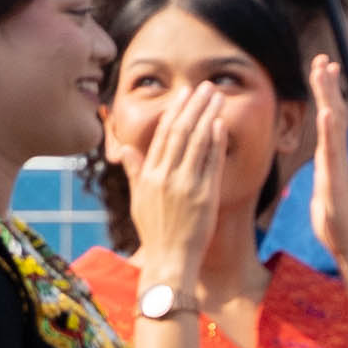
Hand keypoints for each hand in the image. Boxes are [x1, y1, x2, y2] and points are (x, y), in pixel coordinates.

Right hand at [115, 81, 240, 269]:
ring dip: (208, 115)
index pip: (163, 135)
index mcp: (149, 176)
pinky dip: (216, 142)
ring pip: (197, 141)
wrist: (169, 261)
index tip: (185, 94)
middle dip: (194, 105)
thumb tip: (126, 149)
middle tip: (205, 86)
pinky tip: (221, 124)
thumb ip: (135, 172)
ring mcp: (185, 185)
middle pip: (181, 132)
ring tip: (217, 97)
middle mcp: (166, 177)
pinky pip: (211, 163)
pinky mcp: (204, 196)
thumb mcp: (138, 201)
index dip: (175, 111)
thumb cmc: (155, 233)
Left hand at [305, 49, 347, 270]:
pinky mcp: (338, 179)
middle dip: (327, 85)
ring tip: (325, 72)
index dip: (324, 93)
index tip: (320, 68)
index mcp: (329, 157)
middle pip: (333, 113)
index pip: (327, 118)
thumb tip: (321, 166)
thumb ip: (322, 174)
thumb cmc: (335, 224)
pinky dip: (330, 130)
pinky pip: (333, 151)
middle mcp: (336, 156)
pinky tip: (327, 112)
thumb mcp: (322, 191)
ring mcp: (338, 166)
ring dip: (330, 97)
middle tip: (322, 57)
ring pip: (334, 125)